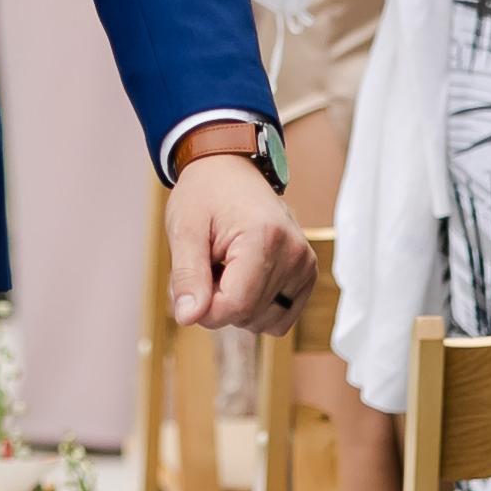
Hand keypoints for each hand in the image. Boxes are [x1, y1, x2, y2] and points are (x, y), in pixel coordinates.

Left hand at [165, 139, 311, 332]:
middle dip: (216, 303)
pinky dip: (255, 307)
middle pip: (247, 315)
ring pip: (262, 321)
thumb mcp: (183, 229)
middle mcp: (294, 253)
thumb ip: (186, 276)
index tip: (188, 285)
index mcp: (265, 238)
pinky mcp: (306, 274)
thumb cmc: (205, 194)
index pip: (235, 306)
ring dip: (236, 305)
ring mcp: (305, 265)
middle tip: (207, 265)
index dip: (203, 308)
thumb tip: (189, 317)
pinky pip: (279, 318)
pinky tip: (243, 277)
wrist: (230, 170)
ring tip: (226, 267)